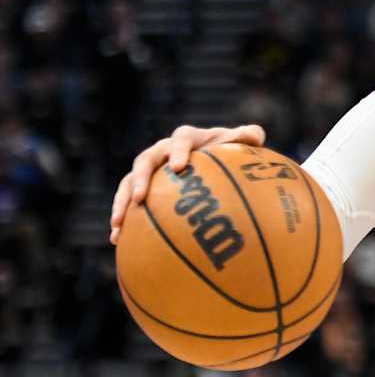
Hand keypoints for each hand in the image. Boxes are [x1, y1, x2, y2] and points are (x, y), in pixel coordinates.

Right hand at [109, 124, 266, 245]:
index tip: (180, 167)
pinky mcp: (142, 187)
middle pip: (145, 160)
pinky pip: (127, 201)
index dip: (179, 150)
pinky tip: (116, 240)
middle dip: (140, 179)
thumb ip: (247, 137)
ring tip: (118, 224)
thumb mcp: (240, 142)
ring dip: (122, 202)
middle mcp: (163, 151)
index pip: (182, 139)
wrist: (211, 160)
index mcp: (188, 138)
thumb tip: (254, 136)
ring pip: (129, 182)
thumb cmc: (228, 151)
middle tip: (141, 198)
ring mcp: (150, 170)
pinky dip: (122, 219)